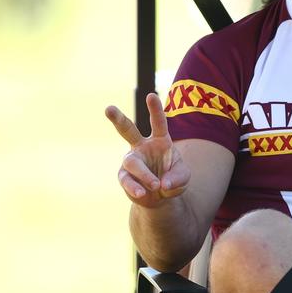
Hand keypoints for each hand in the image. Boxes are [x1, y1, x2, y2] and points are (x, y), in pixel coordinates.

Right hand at [106, 93, 190, 207]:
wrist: (160, 197)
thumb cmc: (173, 180)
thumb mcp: (183, 177)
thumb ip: (177, 177)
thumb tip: (162, 183)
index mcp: (159, 140)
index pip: (158, 122)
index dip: (155, 109)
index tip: (151, 95)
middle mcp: (142, 147)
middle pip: (128, 130)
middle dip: (118, 119)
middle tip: (108, 108)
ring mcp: (131, 161)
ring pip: (132, 163)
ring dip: (145, 175)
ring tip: (155, 185)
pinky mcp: (124, 176)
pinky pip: (127, 180)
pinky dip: (136, 187)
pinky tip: (142, 193)